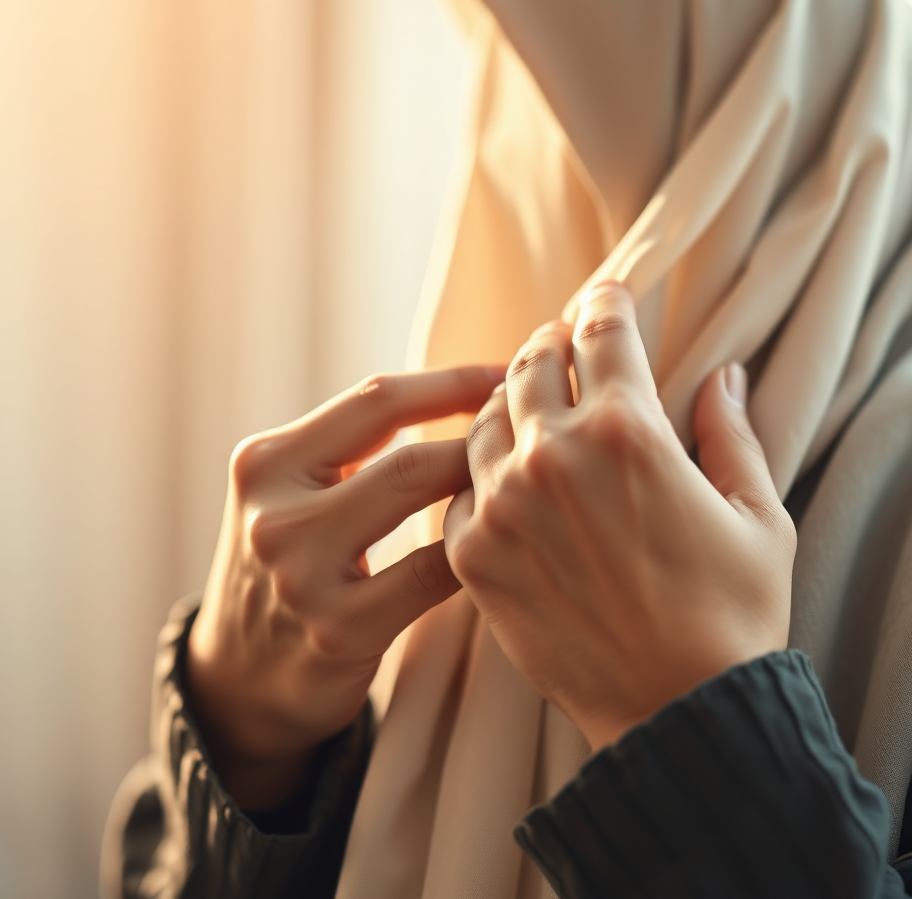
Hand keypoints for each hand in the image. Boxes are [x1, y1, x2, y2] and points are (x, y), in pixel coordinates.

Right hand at [187, 366, 501, 807]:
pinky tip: (497, 541)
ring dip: (479, 486)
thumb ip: (349, 446)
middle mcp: (275, 514)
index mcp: (265, 462)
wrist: (240, 678)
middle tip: (527, 440)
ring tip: (517, 482)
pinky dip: (471, 548)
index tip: (504, 377)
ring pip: (418, 499)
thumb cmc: (291, 565)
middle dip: (481, 440)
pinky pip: (431, 572)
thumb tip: (462, 391)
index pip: (375, 399)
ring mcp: (302, 576)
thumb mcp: (291, 493)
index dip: (452, 383)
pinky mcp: (338, 631)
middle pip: (408, 453)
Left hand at [444, 283, 795, 750]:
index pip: (604, 330)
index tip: (606, 295)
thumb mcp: (759, 516)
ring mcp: (504, 505)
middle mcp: (556, 454)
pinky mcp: (474, 556)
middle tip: (564, 345)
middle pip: (532, 361)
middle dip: (553, 343)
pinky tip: (504, 479)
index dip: (606, 301)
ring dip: (510, 401)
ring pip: (486, 417)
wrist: (679, 716)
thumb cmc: (735, 616)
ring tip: (530, 406)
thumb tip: (724, 376)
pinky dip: (481, 473)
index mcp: (632, 429)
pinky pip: (460, 488)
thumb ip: (732, 433)